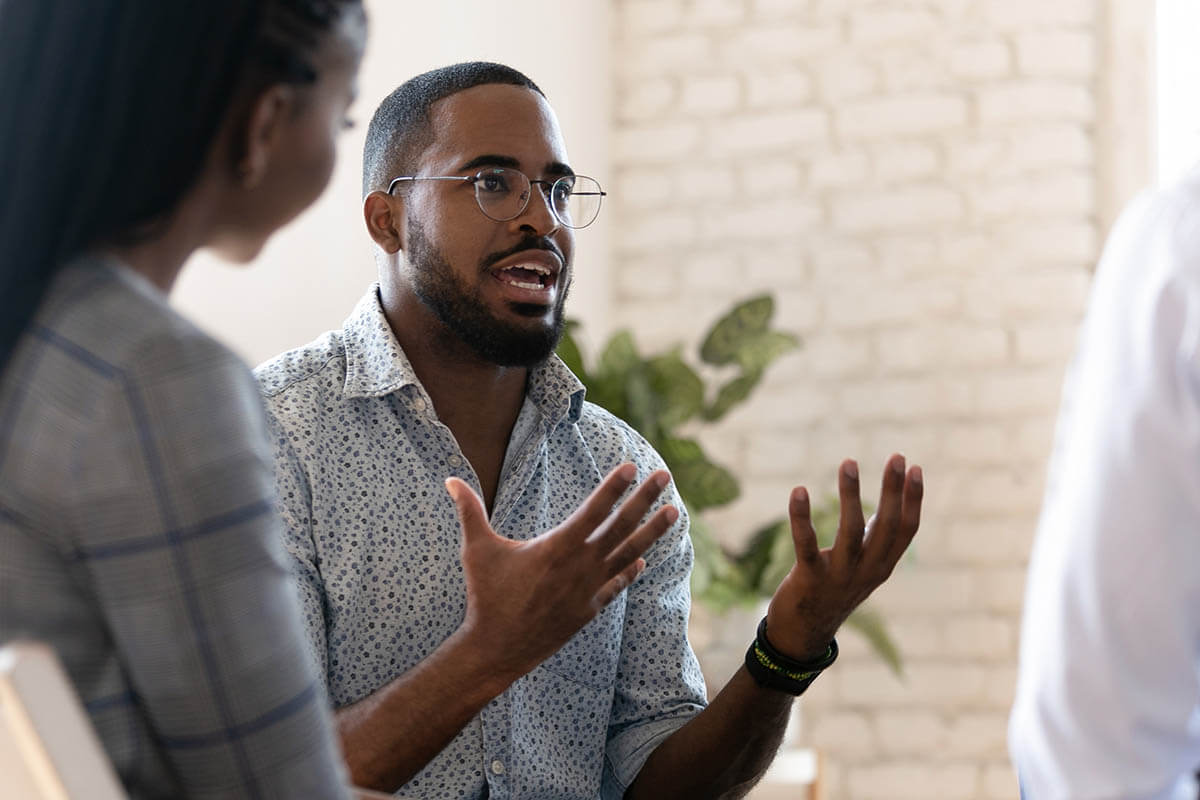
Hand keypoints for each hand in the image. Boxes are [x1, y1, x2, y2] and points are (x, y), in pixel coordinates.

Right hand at [444, 463, 677, 681]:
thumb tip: (450, 479)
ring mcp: (589, 589)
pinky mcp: (588, 610)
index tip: (633, 466)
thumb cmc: (485, 596)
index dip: (614, 486)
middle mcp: (581, 566)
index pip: (594, 509)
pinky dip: (630, 571)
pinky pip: (616, 586)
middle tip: (666, 476)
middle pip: (621, 526)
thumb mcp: (477, 550)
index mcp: (558, 546)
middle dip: (645, 499)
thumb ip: (469, 511)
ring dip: (653, 532)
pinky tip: (642, 561)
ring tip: (675, 512)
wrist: (497, 649)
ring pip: (629, 554)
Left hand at [765, 453, 922, 659]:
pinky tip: (799, 490)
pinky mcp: (809, 579)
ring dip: (851, 495)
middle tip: (897, 457)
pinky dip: (801, 518)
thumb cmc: (833, 592)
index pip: (906, 530)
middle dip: (893, 491)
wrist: (803, 635)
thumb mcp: (862, 568)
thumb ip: (874, 541)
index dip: (913, 499)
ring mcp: (839, 577)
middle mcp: (867, 571)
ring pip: (851, 532)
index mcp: (882, 566)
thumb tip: (884, 507)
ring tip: (849, 462)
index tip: (914, 467)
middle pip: (886, 527)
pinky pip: (807, 545)